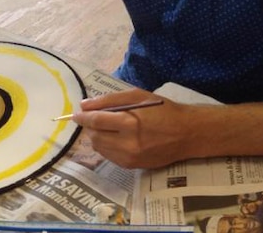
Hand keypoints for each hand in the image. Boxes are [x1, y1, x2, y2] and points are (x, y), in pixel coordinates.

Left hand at [73, 89, 190, 168]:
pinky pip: (109, 156)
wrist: (186, 134)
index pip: (96, 121)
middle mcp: (127, 143)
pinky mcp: (131, 166)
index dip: (82, 117)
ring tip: (109, 127)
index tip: (76, 114)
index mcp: (130, 122)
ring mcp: (129, 158)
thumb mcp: (139, 96)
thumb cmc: (163, 110)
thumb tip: (85, 105)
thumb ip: (110, 99)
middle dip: (90, 127)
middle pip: (94, 136)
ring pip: (99, 148)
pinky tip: (117, 137)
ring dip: (97, 137)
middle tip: (96, 118)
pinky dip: (107, 146)